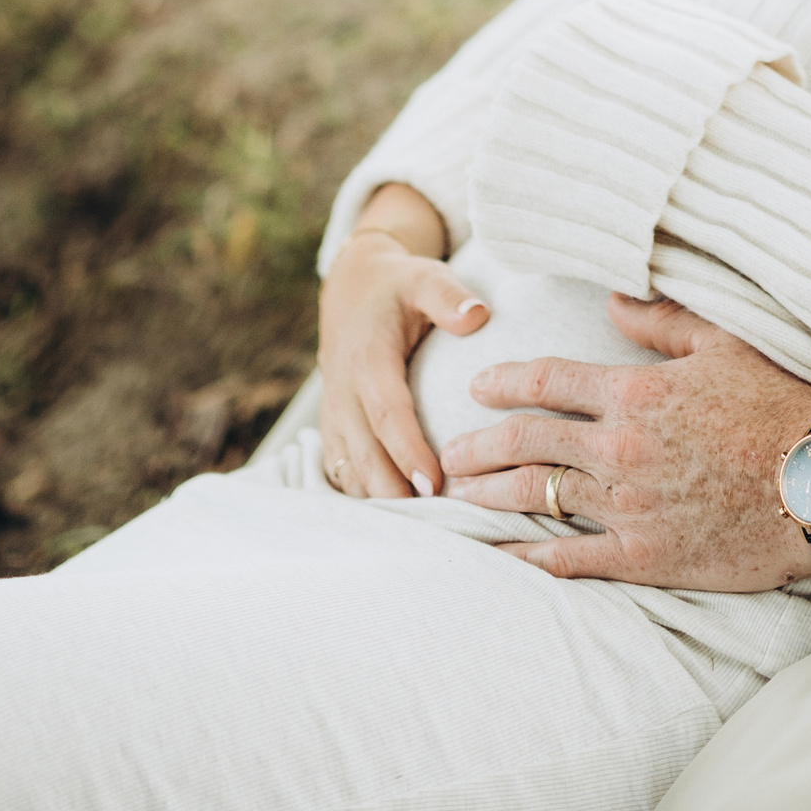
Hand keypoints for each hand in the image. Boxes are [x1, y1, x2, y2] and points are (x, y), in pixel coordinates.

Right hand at [317, 217, 488, 499]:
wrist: (351, 289)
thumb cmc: (398, 286)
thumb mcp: (425, 277)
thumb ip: (448, 297)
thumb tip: (478, 316)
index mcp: (367, 358)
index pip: (386, 413)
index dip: (407, 451)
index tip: (434, 484)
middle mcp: (343, 390)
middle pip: (363, 453)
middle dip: (393, 492)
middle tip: (432, 526)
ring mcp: (333, 412)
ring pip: (347, 468)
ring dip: (377, 500)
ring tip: (419, 534)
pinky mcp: (333, 426)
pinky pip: (340, 469)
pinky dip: (362, 495)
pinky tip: (394, 521)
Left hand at [439, 294, 810, 588]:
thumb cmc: (782, 407)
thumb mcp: (726, 345)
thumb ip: (663, 323)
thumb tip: (614, 302)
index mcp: (636, 393)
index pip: (549, 382)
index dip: (505, 381)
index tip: (477, 388)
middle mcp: (619, 448)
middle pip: (528, 443)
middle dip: (480, 445)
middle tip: (450, 451)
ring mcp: (626, 506)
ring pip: (537, 497)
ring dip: (489, 494)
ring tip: (458, 494)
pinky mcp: (642, 556)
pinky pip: (568, 558)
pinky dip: (526, 556)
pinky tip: (499, 555)